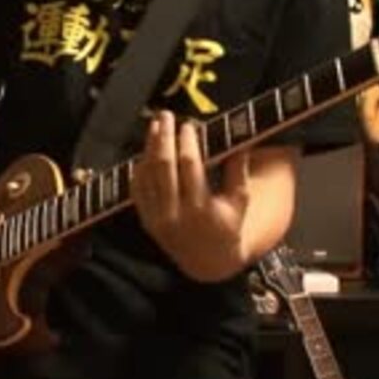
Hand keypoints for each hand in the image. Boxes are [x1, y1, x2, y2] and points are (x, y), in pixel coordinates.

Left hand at [130, 110, 250, 281]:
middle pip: (163, 166)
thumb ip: (238, 171)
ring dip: (149, 147)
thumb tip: (239, 139)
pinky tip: (146, 151)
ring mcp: (157, 218)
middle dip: (164, 137)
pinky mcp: (146, 220)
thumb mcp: (240, 202)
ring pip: (147, 175)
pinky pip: (137, 189)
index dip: (187, 142)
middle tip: (165, 115)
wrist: (207, 263)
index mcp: (201, 208)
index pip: (189, 165)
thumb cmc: (228, 227)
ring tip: (155, 126)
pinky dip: (139, 168)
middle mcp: (174, 213)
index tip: (189, 124)